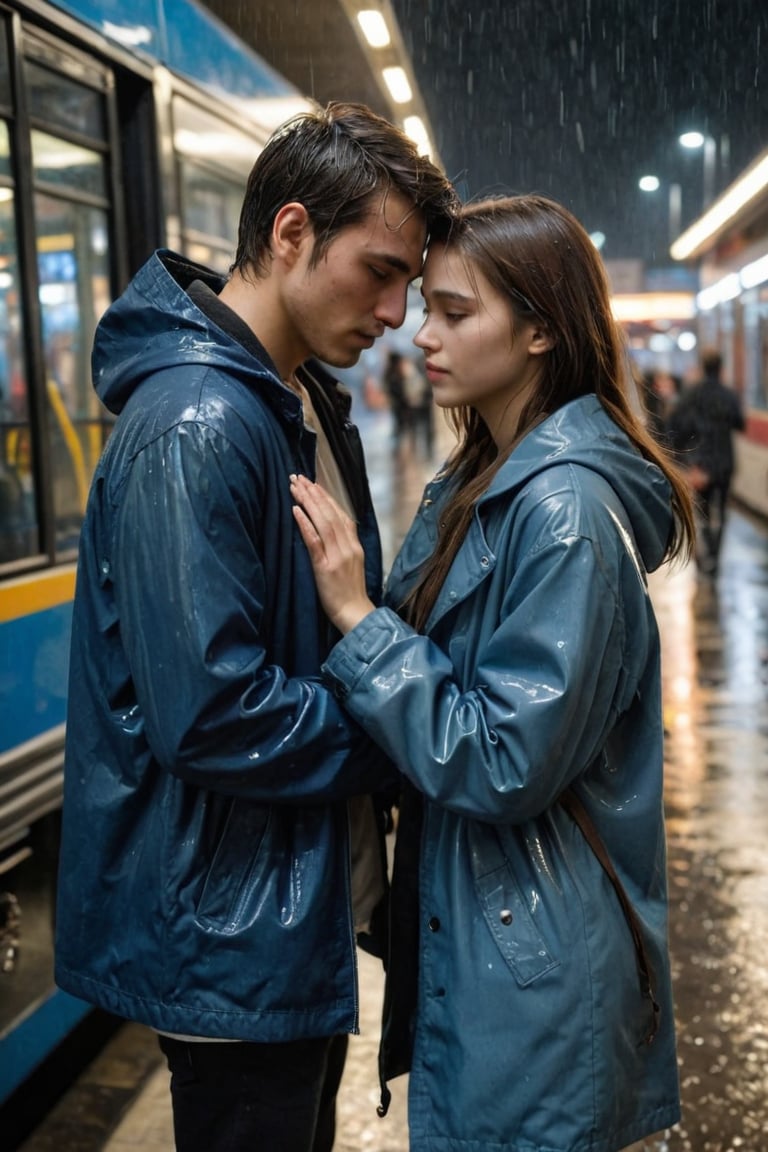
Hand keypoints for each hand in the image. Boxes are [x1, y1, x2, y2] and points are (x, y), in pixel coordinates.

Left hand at [290, 474, 375, 633]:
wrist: (355, 614)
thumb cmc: (350, 593)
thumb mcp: (352, 565)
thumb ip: (344, 546)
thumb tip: (331, 530)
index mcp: (355, 546)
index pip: (341, 515)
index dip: (327, 498)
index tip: (314, 483)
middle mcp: (348, 547)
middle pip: (330, 514)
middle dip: (314, 494)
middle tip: (299, 477)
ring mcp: (338, 557)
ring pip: (323, 523)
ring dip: (308, 503)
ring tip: (296, 488)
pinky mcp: (326, 568)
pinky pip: (314, 542)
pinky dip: (305, 524)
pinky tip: (296, 511)